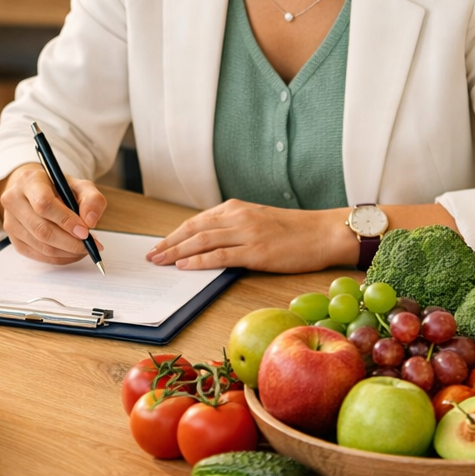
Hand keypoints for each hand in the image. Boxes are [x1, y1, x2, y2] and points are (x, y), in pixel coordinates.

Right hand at [0, 162, 106, 265]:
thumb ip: (91, 199)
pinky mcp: (13, 239)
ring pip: (40, 246)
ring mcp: (10, 221)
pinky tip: (71, 253)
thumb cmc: (57, 188)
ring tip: (84, 248)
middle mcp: (13, 200)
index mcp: (29, 181)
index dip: (66, 220)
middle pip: (41, 229)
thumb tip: (90, 222)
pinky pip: (37, 255)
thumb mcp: (79, 185)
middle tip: (89, 245)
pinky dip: (59, 258)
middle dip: (70, 242)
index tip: (85, 231)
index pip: (44, 204)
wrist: (34, 192)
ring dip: (67, 252)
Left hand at [146, 200, 352, 272]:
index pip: (197, 221)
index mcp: (236, 208)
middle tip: (151, 255)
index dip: (175, 234)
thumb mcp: (259, 221)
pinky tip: (185, 266)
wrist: (323, 233)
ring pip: (202, 241)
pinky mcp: (256, 251)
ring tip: (159, 261)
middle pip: (193, 229)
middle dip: (168, 243)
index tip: (160, 244)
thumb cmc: (295, 231)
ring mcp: (246, 233)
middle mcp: (238, 217)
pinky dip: (199, 261)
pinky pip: (220, 255)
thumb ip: (235, 228)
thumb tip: (211, 244)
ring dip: (176, 252)